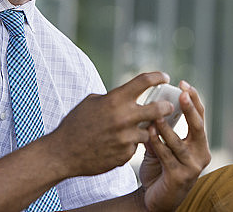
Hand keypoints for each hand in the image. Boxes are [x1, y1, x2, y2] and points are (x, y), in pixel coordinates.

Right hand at [48, 71, 174, 177]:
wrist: (63, 153)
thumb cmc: (75, 124)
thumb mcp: (92, 102)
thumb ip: (112, 98)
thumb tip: (127, 96)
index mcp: (114, 99)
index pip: (144, 81)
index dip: (158, 76)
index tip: (165, 77)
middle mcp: (123, 117)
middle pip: (158, 109)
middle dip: (167, 107)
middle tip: (168, 107)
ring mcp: (125, 138)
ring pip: (148, 132)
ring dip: (143, 130)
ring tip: (131, 131)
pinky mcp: (125, 155)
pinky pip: (134, 147)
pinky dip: (129, 145)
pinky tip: (116, 145)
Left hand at [139, 81, 210, 211]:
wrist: (155, 199)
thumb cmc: (161, 169)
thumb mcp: (162, 146)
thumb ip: (161, 129)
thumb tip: (152, 106)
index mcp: (199, 144)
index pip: (200, 117)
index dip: (194, 100)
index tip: (184, 84)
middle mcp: (201, 154)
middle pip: (198, 127)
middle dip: (190, 108)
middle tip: (182, 93)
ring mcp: (193, 167)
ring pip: (179, 142)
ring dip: (166, 127)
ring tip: (156, 114)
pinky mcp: (180, 177)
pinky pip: (167, 157)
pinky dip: (157, 143)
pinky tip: (149, 133)